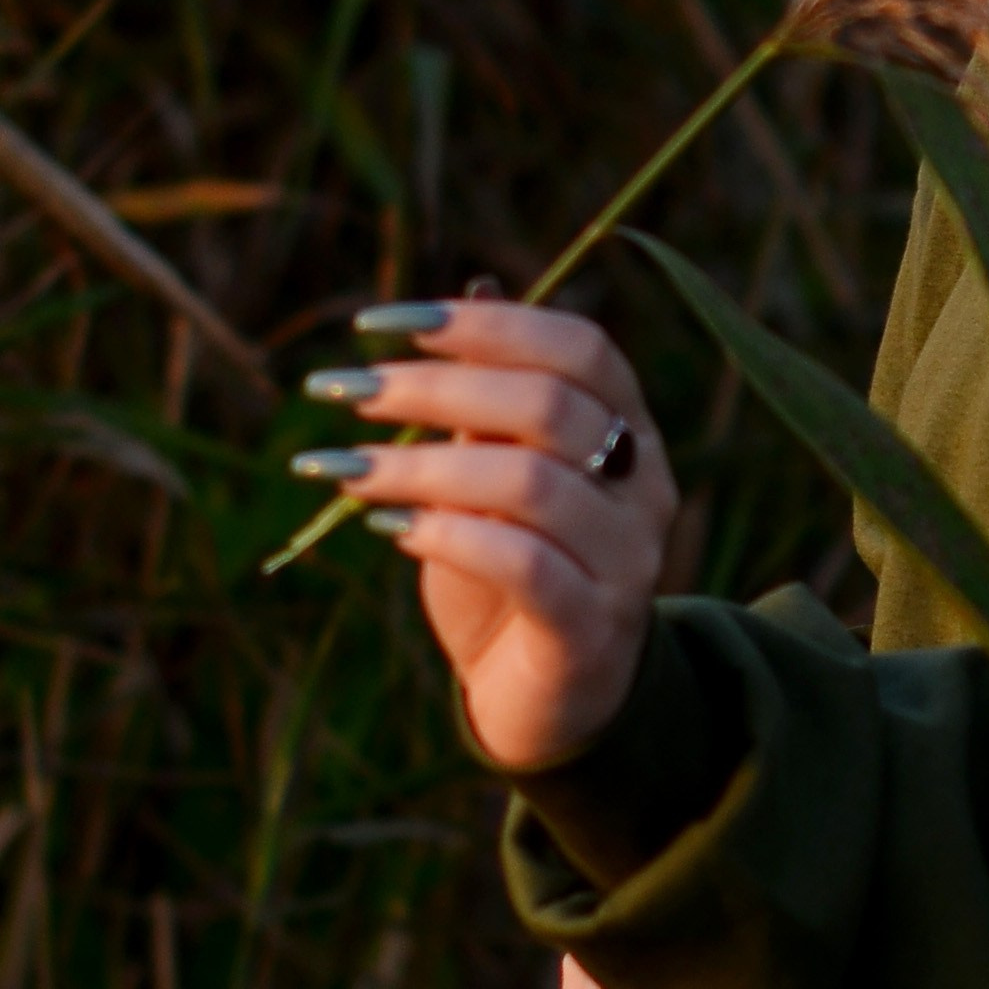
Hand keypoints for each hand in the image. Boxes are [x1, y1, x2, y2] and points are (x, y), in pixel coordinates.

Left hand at [298, 298, 675, 769]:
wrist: (548, 705)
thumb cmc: (514, 571)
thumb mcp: (496, 474)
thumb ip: (490, 397)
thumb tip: (473, 283)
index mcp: (631, 429)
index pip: (579, 346)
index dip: (486, 321)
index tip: (382, 321)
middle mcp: (646, 487)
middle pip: (549, 405)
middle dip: (433, 386)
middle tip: (342, 391)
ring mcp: (628, 562)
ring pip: (530, 484)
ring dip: (421, 465)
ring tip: (342, 469)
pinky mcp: (591, 632)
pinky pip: (524, 566)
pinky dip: (446, 534)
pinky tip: (386, 526)